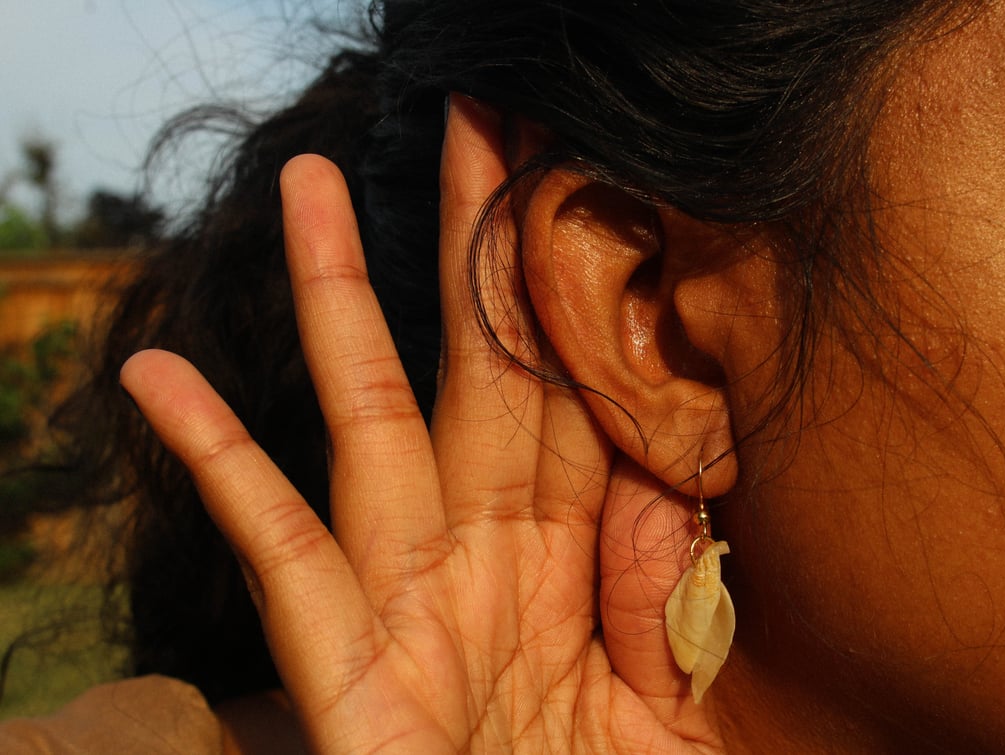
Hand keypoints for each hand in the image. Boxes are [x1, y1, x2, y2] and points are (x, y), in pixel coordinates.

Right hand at [120, 96, 723, 751]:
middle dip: (474, 242)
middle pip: (477, 366)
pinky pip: (279, 550)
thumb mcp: (679, 693)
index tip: (580, 177)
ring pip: (368, 420)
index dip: (575, 285)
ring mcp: (404, 598)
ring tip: (310, 187)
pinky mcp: (341, 666)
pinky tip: (159, 378)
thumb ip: (664, 584)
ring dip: (338, 302)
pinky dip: (220, 463)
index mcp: (568, 554)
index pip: (573, 389)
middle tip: (477, 115)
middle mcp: (480, 552)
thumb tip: (652, 475)